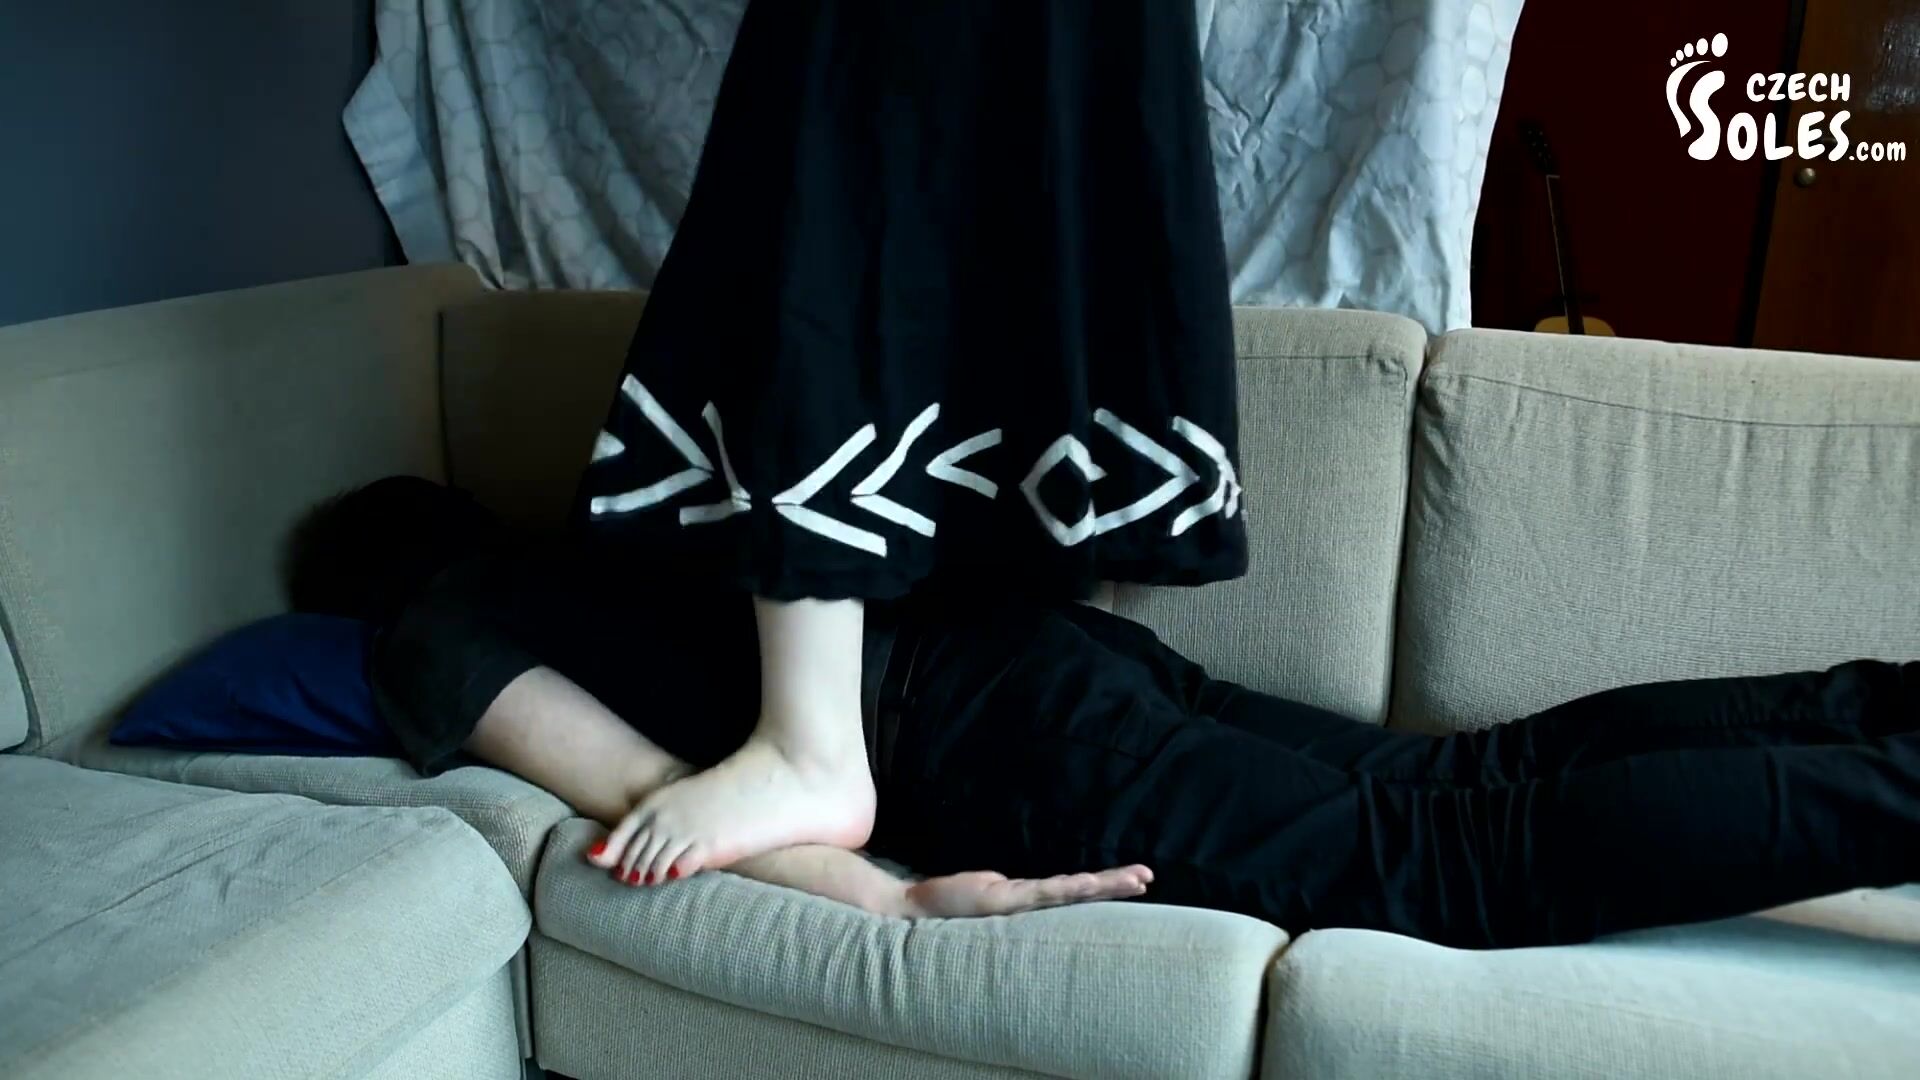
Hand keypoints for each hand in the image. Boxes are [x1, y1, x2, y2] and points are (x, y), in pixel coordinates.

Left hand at [901, 864, 1152, 918]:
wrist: (914, 910)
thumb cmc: (948, 903)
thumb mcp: (987, 889)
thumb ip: (1009, 889)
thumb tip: (1023, 883)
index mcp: (1027, 901)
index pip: (1073, 892)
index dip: (1104, 885)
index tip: (1135, 878)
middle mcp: (1028, 905)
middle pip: (1081, 893)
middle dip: (1116, 885)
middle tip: (1148, 878)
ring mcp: (1019, 903)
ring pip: (1070, 893)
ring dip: (1104, 886)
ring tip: (1134, 880)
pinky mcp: (1004, 901)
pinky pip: (1044, 893)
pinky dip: (1070, 889)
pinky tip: (1091, 884)